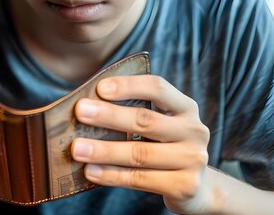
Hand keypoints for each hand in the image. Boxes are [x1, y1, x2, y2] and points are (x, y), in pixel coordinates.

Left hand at [71, 75, 211, 213]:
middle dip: (109, 115)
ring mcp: (192, 159)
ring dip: (104, 150)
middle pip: (145, 120)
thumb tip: (88, 109)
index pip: (158, 88)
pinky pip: (140, 179)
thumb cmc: (165, 147)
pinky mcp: (184, 186)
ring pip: (140, 153)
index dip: (129, 86)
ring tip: (77, 148)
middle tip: (80, 111)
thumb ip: (134, 113)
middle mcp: (194, 130)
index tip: (100, 87)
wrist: (196, 188)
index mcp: (185, 107)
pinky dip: (112, 175)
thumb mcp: (159, 125)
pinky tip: (91, 171)